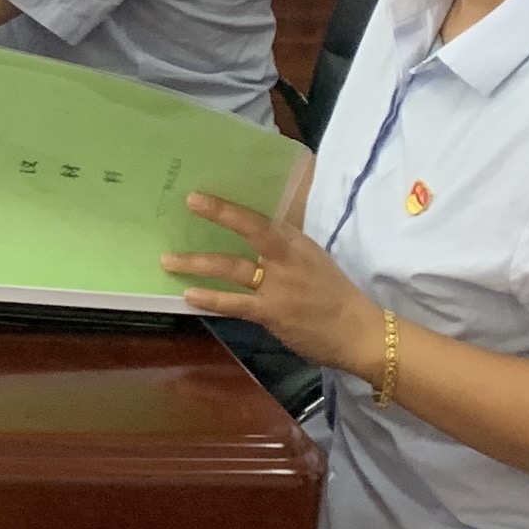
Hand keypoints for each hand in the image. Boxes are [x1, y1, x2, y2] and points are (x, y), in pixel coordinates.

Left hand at [165, 193, 374, 363]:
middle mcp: (287, 258)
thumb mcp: (312, 262)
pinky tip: (190, 295)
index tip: (201, 196)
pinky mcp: (272, 312)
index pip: (262, 218)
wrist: (360, 332)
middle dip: (219, 214)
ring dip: (198, 263)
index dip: (231, 206)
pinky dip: (211, 299)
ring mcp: (280, 285)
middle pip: (251, 230)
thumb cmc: (334, 296)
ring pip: (233, 267)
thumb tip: (251, 241)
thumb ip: (283, 250)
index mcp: (297, 243)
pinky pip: (235, 303)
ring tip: (168, 260)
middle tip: (189, 201)